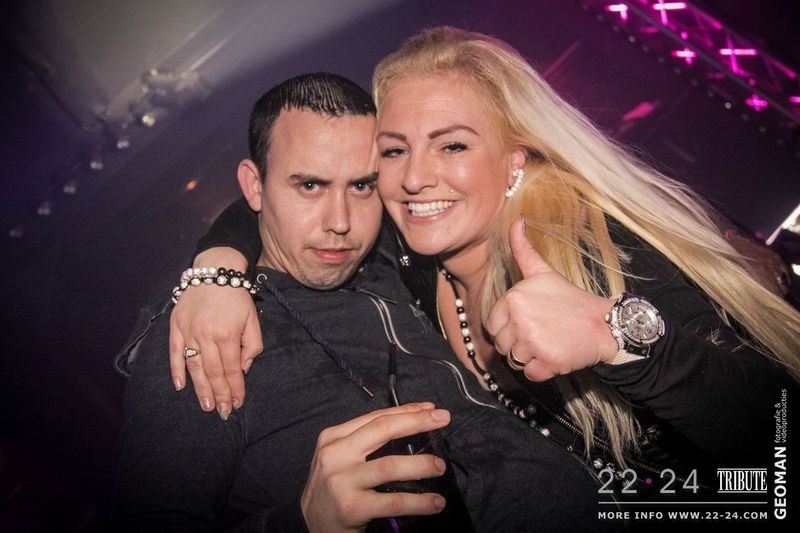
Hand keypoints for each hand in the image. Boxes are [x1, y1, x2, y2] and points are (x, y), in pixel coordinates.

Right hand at [168, 247, 262, 418]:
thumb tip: (242, 368)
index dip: (235, 388)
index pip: (232, 369)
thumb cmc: (237, 296)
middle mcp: (206, 335)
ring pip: (194, 367)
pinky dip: (176, 370)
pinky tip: (180, 386)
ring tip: (206, 406)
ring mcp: (189, 332)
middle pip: (213, 372)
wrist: (215, 270)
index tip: (237, 403)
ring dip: (200, 389)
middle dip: (219, 395)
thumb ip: (252, 345)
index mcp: (228, 334)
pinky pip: (175, 352)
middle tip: (222, 413)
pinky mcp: (176, 326)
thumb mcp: (252, 319)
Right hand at [301, 403, 449, 531]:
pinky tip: (435, 502)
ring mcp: (342, 481)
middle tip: (443, 420)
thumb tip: (411, 426)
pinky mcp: (351, 507)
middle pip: (383, 429)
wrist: (309, 525)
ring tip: (439, 467)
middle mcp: (335, 454)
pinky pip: (393, 501)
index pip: (375, 417)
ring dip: (421, 464)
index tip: (431, 410)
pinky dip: (419, 501)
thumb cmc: (332, 489)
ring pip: (390, 465)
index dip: (406, 411)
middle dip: (417, 422)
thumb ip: (365, 443)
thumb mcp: (340, 458)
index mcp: (333, 437)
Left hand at [486, 219, 618, 380]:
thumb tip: (515, 221)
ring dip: (530, 357)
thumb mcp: (544, 272)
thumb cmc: (571, 300)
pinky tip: (555, 355)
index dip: (510, 327)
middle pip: (502, 345)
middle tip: (542, 334)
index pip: (493, 325)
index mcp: (514, 298)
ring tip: (549, 342)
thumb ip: (523, 250)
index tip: (531, 322)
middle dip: (519, 344)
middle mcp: (520, 319)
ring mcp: (533, 341)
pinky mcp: (547, 361)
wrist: (604, 324)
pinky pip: (530, 374)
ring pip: (514, 361)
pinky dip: (542, 371)